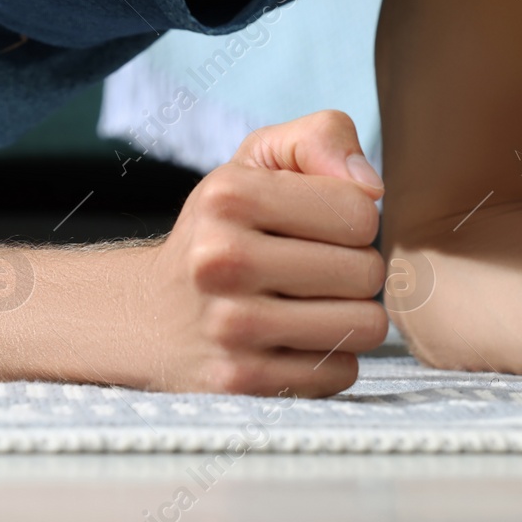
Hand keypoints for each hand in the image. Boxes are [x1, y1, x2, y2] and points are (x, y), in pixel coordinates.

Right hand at [133, 109, 388, 396]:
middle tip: (314, 270)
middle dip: (354, 270)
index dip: (354, 219)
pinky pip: (340, 373)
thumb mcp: (256, 161)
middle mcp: (222, 259)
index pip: (360, 211)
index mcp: (229, 195)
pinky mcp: (241, 383)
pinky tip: (292, 343)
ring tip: (310, 305)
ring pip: (364, 327)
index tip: (318, 226)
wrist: (149, 315)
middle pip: (367, 272)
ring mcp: (229, 328)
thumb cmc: (222, 229)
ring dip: (349, 317)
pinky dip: (328, 360)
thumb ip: (320, 138)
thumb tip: (372, 188)